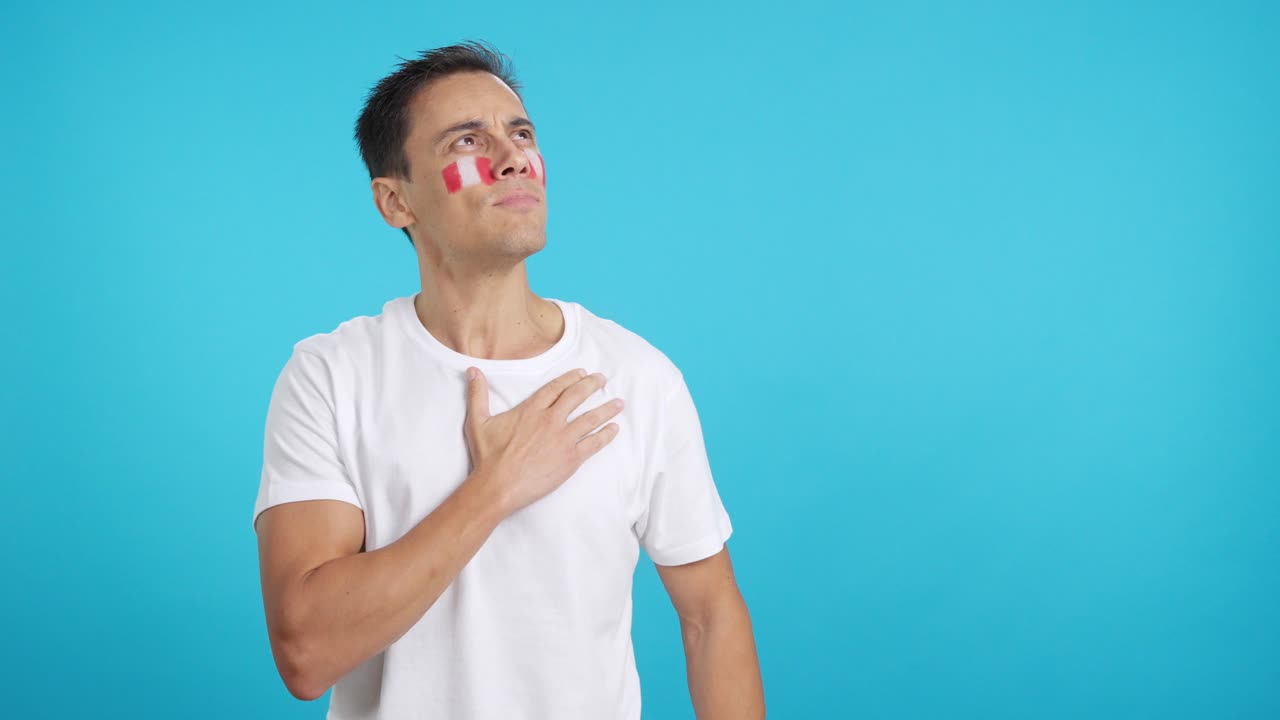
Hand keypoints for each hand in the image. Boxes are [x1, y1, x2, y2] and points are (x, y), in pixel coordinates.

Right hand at [462, 367, 623, 514]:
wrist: (498, 485)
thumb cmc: (487, 456)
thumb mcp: (478, 421)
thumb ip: (478, 394)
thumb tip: (473, 370)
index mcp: (531, 409)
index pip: (555, 388)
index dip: (570, 378)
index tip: (581, 372)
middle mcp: (550, 420)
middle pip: (576, 397)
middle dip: (592, 385)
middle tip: (603, 379)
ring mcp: (563, 439)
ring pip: (590, 418)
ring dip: (606, 409)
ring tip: (619, 403)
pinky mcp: (571, 459)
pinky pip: (594, 444)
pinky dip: (606, 435)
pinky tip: (615, 429)